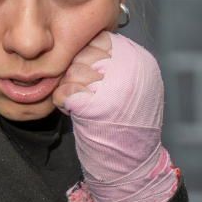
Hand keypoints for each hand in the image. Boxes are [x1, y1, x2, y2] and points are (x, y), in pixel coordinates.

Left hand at [56, 32, 179, 201]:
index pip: (100, 37)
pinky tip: (77, 114)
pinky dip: (62, 104)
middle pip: (82, 51)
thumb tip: (87, 40)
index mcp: (140, 59)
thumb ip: (115, 58)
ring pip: (69, 71)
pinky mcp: (92, 103)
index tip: (94, 78)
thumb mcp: (132, 83)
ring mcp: (111, 84)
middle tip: (87, 94)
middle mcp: (129, 67)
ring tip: (85, 106)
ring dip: (69, 89)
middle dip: (76, 73)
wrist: (131, 164)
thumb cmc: (127, 125)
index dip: (89, 57)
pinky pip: (61, 92)